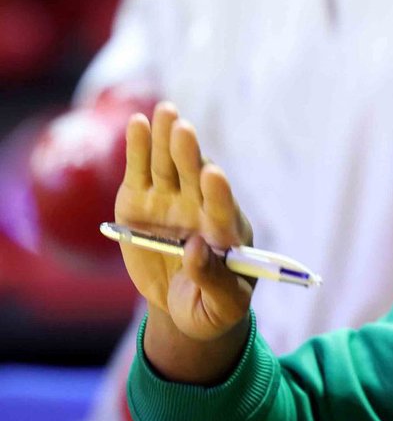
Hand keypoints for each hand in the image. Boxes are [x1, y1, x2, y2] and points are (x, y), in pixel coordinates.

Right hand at [116, 101, 252, 345]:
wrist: (185, 305)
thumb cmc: (214, 308)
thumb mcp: (222, 306)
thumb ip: (213, 279)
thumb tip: (197, 249)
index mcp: (226, 232)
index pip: (223, 208)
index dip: (218, 193)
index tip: (214, 175)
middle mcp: (200, 209)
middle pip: (195, 176)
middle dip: (190, 154)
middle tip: (184, 130)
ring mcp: (170, 202)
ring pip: (169, 165)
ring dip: (165, 139)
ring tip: (166, 112)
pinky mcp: (140, 201)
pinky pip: (140, 170)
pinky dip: (138, 147)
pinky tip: (139, 122)